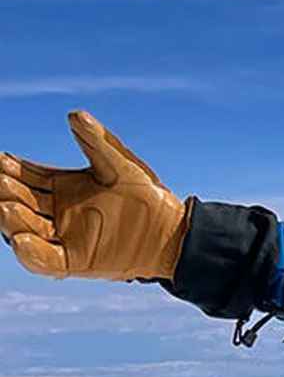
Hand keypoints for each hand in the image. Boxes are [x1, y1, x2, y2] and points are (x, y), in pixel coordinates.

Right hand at [1, 110, 187, 280]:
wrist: (173, 231)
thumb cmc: (149, 197)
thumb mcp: (120, 165)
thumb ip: (96, 142)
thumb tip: (74, 115)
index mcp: (63, 187)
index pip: (26, 175)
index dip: (9, 168)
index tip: (0, 160)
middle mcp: (58, 212)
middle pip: (20, 200)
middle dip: (5, 191)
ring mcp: (65, 237)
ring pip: (25, 228)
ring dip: (11, 219)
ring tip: (5, 207)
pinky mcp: (76, 261)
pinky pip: (46, 261)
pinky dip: (31, 254)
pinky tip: (20, 240)